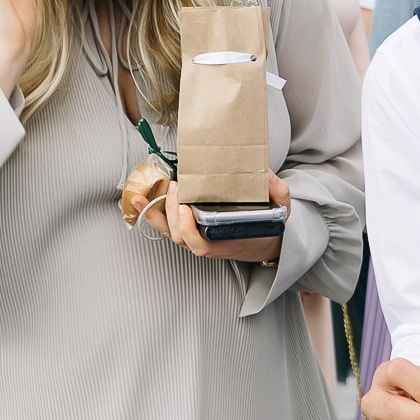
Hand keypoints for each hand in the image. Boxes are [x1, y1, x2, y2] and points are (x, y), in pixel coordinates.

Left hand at [146, 174, 289, 263]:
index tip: (188, 209)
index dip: (190, 230)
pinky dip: (150, 213)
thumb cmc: (267, 226)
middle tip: (177, 187)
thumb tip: (266, 174)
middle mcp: (208, 242)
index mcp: (226, 241)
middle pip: (180, 235)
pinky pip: (165, 225)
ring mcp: (196, 237)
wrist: (263, 240)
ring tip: (153, 190)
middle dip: (173, 211)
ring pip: (169, 232)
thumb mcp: (280, 210)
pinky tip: (138, 199)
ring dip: (157, 212)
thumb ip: (278, 193)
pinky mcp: (188, 229)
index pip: (201, 245)